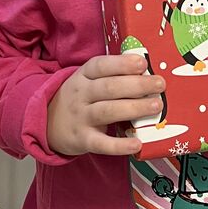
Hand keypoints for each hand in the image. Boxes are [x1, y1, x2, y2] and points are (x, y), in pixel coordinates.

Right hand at [47, 55, 164, 156]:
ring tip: (156, 106)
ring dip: (134, 108)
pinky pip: (102, 143)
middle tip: (159, 84)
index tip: (142, 63)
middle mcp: (81, 94)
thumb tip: (147, 72)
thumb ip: (112, 75)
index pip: (101, 65)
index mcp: (84, 75)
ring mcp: (81, 117)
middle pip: (109, 87)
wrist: (48, 122)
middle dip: (137, 85)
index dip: (122, 63)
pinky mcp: (83, 139)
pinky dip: (120, 145)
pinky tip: (137, 144)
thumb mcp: (88, 80)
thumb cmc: (80, 97)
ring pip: (108, 111)